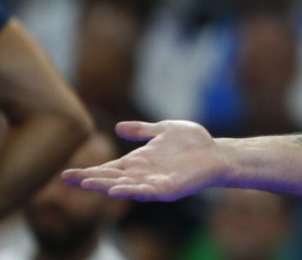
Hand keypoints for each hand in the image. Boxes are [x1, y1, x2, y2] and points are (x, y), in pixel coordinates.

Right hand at [62, 120, 225, 200]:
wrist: (216, 152)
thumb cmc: (192, 142)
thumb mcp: (164, 129)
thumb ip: (142, 130)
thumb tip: (118, 127)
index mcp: (137, 162)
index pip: (108, 169)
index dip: (88, 172)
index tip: (66, 174)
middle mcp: (142, 175)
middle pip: (111, 179)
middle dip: (91, 180)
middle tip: (70, 179)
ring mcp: (154, 183)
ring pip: (125, 187)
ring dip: (107, 186)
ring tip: (89, 184)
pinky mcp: (168, 189)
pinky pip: (147, 192)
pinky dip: (133, 191)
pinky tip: (120, 190)